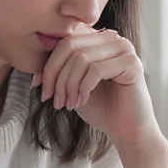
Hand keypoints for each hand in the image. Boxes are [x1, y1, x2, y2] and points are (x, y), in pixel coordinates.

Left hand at [32, 28, 160, 147]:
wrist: (126, 130)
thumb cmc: (100, 107)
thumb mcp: (72, 84)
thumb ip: (60, 68)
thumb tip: (35, 60)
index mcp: (97, 38)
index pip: (64, 40)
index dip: (48, 64)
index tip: (39, 87)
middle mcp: (112, 38)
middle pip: (70, 46)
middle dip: (55, 75)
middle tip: (53, 99)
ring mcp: (124, 48)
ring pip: (81, 59)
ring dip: (68, 85)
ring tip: (67, 104)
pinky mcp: (132, 63)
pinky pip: (96, 70)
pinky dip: (83, 88)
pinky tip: (81, 102)